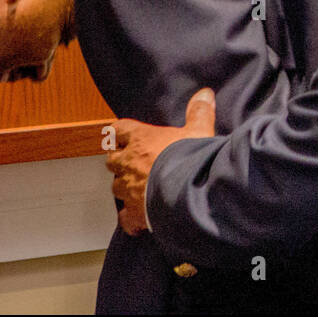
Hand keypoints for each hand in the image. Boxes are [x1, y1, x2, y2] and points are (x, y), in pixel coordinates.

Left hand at [106, 88, 216, 236]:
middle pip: (112, 160)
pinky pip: (125, 217)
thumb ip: (199, 112)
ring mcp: (129, 189)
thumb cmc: (190, 158)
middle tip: (132, 163)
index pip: (118, 130)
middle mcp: (129, 162)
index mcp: (141, 139)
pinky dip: (130, 219)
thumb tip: (205, 94)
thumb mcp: (199, 131)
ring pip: (116, 187)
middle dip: (121, 161)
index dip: (120, 133)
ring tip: (137, 190)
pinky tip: (138, 222)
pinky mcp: (134, 212)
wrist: (188, 192)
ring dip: (125, 187)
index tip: (122, 135)